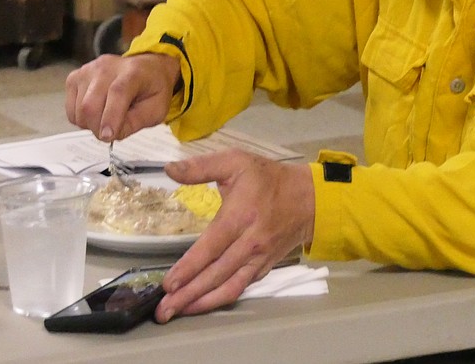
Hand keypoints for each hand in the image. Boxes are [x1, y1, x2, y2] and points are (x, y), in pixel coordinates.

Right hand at [64, 53, 179, 140]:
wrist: (145, 69)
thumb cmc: (152, 88)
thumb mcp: (156, 109)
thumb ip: (136, 122)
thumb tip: (112, 134)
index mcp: (133, 72)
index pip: (117, 92)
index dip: (110, 117)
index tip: (108, 137)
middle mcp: (107, 67)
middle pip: (91, 104)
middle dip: (99, 128)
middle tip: (112, 133)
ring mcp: (88, 70)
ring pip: (79, 110)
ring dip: (91, 124)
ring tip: (107, 117)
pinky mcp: (74, 78)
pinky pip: (71, 110)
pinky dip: (82, 119)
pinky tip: (97, 111)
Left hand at [156, 150, 314, 321]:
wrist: (310, 199)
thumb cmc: (269, 179)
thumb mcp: (236, 162)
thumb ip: (201, 167)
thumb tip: (169, 169)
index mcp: (241, 215)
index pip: (212, 247)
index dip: (190, 267)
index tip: (169, 283)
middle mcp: (250, 242)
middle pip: (217, 274)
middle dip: (189, 294)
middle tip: (164, 309)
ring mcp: (258, 258)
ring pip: (229, 287)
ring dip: (202, 303)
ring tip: (177, 312)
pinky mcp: (264, 267)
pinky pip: (241, 287)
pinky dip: (221, 299)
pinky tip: (202, 304)